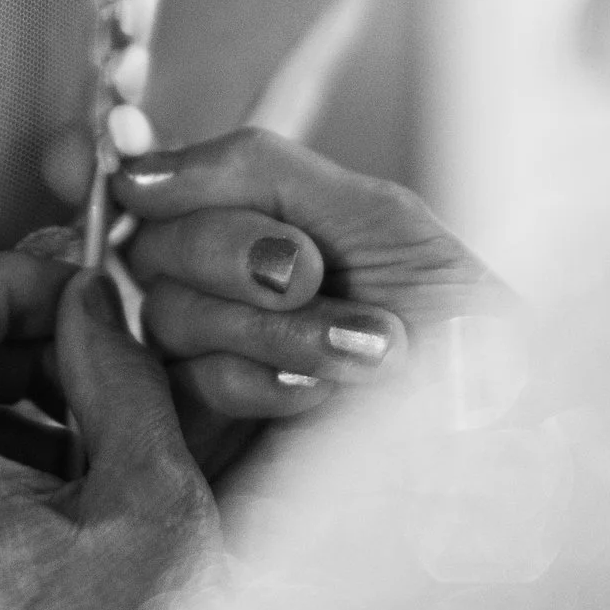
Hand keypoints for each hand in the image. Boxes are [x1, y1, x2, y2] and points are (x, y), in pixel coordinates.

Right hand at [111, 127, 509, 422]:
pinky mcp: (207, 443)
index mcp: (257, 224)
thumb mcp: (374, 215)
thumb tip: (135, 165)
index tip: (105, 167)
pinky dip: (261, 381)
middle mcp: (219, 293)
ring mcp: (206, 369)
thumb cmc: (461, 329)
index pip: (154, 183)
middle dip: (238, 251)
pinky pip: (183, 386)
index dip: (129, 173)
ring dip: (274, 325)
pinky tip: (321, 397)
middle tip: (312, 273)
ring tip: (362, 345)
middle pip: (151, 243)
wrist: (505, 437)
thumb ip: (257, 168)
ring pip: (169, 313)